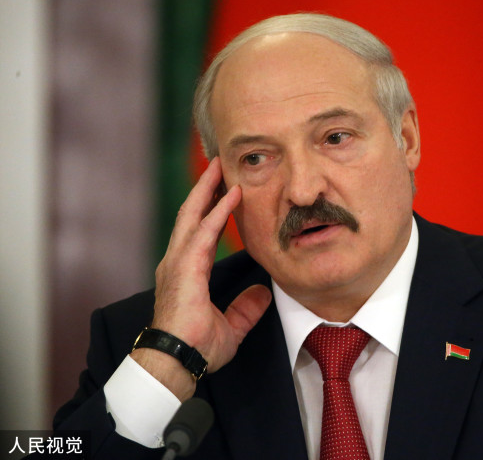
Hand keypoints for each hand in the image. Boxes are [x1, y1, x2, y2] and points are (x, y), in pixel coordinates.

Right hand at [131, 157, 271, 399]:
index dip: (212, 210)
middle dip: (205, 188)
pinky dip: (218, 211)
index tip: (225, 191)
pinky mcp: (185, 267)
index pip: (200, 231)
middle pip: (192, 214)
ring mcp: (178, 261)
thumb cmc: (195, 347)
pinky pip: (204, 232)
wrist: (175, 361)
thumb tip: (263, 292)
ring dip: (208, 189)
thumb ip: (246, 308)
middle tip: (217, 164)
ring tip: (219, 166)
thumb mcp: (230, 326)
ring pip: (193, 214)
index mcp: (186, 271)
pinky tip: (232, 195)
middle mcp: (178, 261)